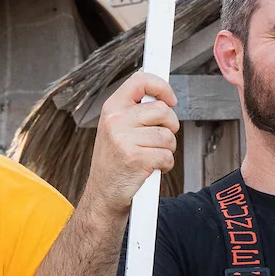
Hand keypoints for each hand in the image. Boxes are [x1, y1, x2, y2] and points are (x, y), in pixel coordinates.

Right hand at [89, 72, 179, 219]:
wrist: (103, 194)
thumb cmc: (114, 162)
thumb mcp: (116, 129)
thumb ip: (134, 110)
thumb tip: (160, 94)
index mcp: (112, 108)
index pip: (140, 81)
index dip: (161, 87)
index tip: (171, 99)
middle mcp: (116, 120)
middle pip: (163, 110)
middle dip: (170, 126)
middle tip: (159, 139)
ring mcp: (124, 139)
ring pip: (168, 135)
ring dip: (167, 149)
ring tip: (152, 156)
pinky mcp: (135, 158)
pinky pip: (167, 156)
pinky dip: (165, 165)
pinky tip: (151, 168)